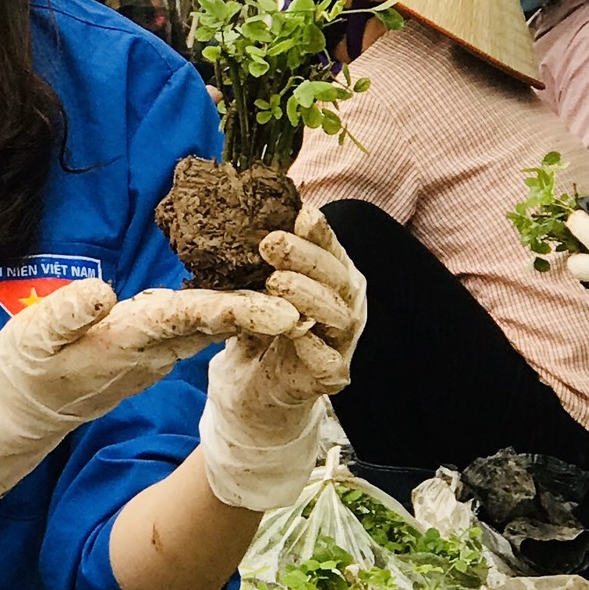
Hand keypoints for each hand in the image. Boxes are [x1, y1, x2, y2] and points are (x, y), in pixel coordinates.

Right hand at [0, 272, 296, 510]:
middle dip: (262, 307)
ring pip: (207, 327)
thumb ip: (67, 314)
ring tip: (290, 277)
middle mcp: (148, 352)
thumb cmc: (21, 370)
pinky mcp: (145, 353)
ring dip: (248, 307)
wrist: (17, 413)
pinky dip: (221, 310)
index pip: (190, 321)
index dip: (238, 311)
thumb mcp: (31, 338)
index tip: (284, 309)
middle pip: (214, 324)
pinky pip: (192, 329)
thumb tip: (104, 292)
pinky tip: (241, 289)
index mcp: (125, 342)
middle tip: (311, 287)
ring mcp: (149, 356)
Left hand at [197, 209, 367, 511]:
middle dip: (308, 258)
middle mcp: (345, 306)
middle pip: (338, 277)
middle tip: (271, 244)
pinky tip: (297, 333)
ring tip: (276, 283)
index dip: (320, 232)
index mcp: (332, 278)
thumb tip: (243, 204)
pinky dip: (314, 347)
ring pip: (339, 316)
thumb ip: (261, 256)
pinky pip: (330, 361)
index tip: (300, 212)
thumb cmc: (260, 325)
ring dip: (310, 296)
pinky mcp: (330, 376)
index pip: (331, 249)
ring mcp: (341, 342)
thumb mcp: (255, 285)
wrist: (253, 385)